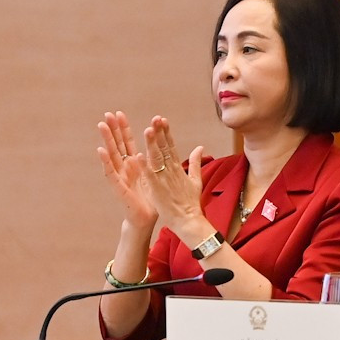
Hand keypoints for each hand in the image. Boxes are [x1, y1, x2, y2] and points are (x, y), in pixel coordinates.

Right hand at [96, 112, 156, 231]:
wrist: (146, 218)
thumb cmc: (150, 197)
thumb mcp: (154, 175)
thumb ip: (153, 160)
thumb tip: (156, 144)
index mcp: (134, 164)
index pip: (128, 142)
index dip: (124, 129)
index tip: (120, 114)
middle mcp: (124, 168)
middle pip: (117, 145)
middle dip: (113, 129)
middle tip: (107, 113)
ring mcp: (120, 176)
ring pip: (111, 155)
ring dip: (106, 140)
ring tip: (101, 125)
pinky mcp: (118, 187)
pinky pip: (110, 172)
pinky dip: (105, 161)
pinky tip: (100, 150)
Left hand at [141, 117, 212, 244]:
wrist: (189, 221)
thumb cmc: (190, 202)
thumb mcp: (195, 180)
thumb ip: (195, 162)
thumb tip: (200, 147)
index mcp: (178, 168)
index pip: (171, 146)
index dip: (166, 133)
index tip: (162, 120)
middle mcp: (172, 171)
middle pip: (164, 149)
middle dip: (160, 133)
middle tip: (155, 118)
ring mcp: (164, 180)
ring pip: (157, 159)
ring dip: (152, 144)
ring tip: (147, 130)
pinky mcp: (158, 191)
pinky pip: (150, 176)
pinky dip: (144, 166)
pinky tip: (138, 156)